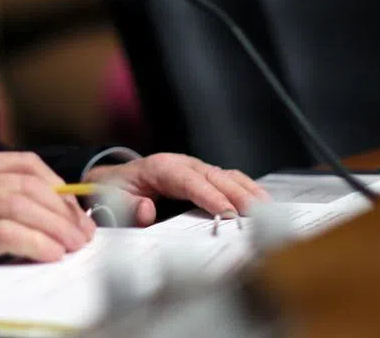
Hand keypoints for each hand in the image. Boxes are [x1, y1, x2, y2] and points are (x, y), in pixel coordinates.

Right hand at [0, 151, 96, 291]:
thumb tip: (48, 215)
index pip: (29, 164)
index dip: (60, 187)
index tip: (75, 211)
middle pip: (32, 185)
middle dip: (64, 211)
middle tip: (82, 234)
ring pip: (24, 206)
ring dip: (56, 228)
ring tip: (72, 247)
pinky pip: (6, 233)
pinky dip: (33, 243)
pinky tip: (50, 254)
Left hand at [84, 153, 269, 225]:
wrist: (113, 180)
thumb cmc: (115, 190)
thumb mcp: (112, 200)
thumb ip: (127, 207)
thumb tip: (147, 211)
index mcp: (160, 168)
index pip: (189, 181)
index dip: (210, 196)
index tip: (227, 213)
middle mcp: (182, 164)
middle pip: (215, 176)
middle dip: (238, 194)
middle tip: (257, 214)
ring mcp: (195, 169)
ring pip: (226, 175)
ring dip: (248, 191)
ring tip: (267, 209)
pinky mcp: (203, 177)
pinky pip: (228, 180)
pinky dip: (246, 190)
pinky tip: (261, 203)